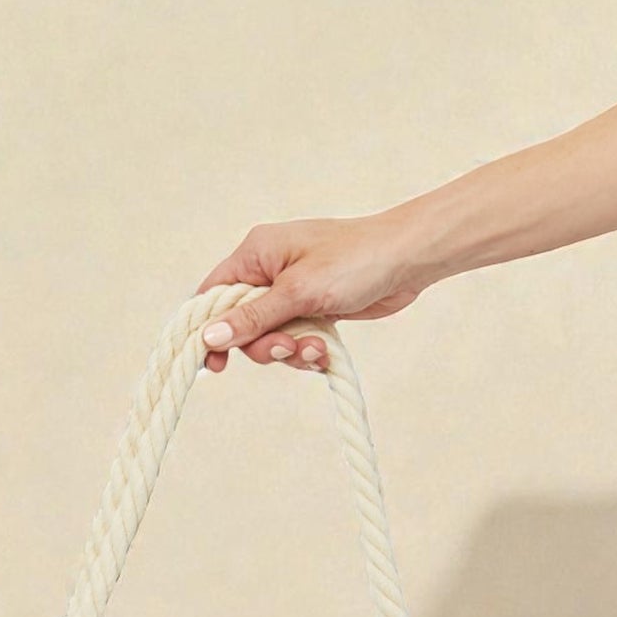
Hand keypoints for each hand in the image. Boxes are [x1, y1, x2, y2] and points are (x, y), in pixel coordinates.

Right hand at [195, 214, 427, 372]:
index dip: (207, 331)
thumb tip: (208, 337)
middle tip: (286, 348)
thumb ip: (251, 318)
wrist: (409, 259)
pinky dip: (306, 351)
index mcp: (257, 254)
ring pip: (268, 338)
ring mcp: (291, 292)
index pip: (212, 296)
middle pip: (240, 325)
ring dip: (289, 351)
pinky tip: (325, 350)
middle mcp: (269, 272)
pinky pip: (293, 340)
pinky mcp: (312, 309)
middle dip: (263, 345)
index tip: (213, 363)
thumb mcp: (297, 292)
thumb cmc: (356, 260)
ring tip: (315, 348)